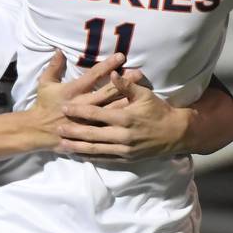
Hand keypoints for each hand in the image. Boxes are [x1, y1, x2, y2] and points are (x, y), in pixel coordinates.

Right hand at [29, 50, 133, 141]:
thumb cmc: (43, 105)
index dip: (108, 66)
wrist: (38, 131)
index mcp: (72, 91)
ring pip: (110, 108)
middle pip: (107, 92)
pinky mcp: (90, 131)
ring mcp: (87, 120)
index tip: (121, 57)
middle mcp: (82, 104)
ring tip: (141, 90)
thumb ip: (53, 67)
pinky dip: (120, 118)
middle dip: (123, 82)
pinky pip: (108, 124)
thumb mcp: (44, 84)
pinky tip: (133, 112)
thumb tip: (59, 50)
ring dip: (126, 98)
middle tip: (138, 73)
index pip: (93, 76)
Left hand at [56, 71, 190, 159]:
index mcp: (125, 118)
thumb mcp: (144, 95)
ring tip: (62, 145)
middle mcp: (122, 135)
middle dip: (73, 132)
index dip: (79, 111)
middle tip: (57, 129)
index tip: (65, 108)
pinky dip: (90, 157)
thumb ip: (126, 86)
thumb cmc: (158, 110)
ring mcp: (123, 149)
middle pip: (92, 134)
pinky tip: (79, 155)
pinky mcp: (126, 158)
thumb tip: (112, 73)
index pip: (96, 114)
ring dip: (78, 147)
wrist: (175, 133)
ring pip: (96, 149)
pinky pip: (104, 158)